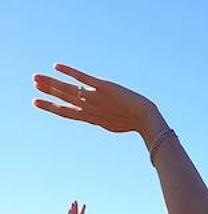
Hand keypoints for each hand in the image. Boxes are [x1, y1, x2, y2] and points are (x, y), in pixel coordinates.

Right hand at [33, 64, 164, 138]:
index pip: (65, 112)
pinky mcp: (103, 87)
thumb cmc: (135, 122)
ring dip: (52, 82)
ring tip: (37, 77)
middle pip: (64, 98)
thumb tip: (97, 119)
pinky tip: (57, 66)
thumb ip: (103, 119)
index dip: (50, 107)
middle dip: (47, 90)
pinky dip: (70, 72)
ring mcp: (95, 97)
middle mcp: (90, 107)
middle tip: (33, 82)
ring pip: (68, 89)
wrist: (146, 119)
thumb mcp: (115, 124)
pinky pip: (83, 78)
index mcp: (92, 117)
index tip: (35, 102)